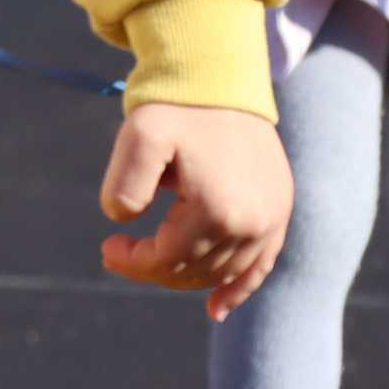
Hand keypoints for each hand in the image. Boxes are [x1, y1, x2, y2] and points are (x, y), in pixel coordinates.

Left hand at [97, 102, 293, 321]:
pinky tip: (217, 310)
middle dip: (153, 268)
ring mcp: (273, 218)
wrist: (220, 78)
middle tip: (121, 251)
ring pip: (223, 272)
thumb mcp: (140, 135)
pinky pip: (262, 265)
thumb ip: (124, 182)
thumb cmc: (176, 107)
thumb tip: (123, 220)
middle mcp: (253, 221)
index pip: (167, 260)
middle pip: (194, 271)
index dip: (132, 262)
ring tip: (156, 262)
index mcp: (218, 209)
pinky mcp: (281, 210)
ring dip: (186, 275)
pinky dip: (239, 288)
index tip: (108, 247)